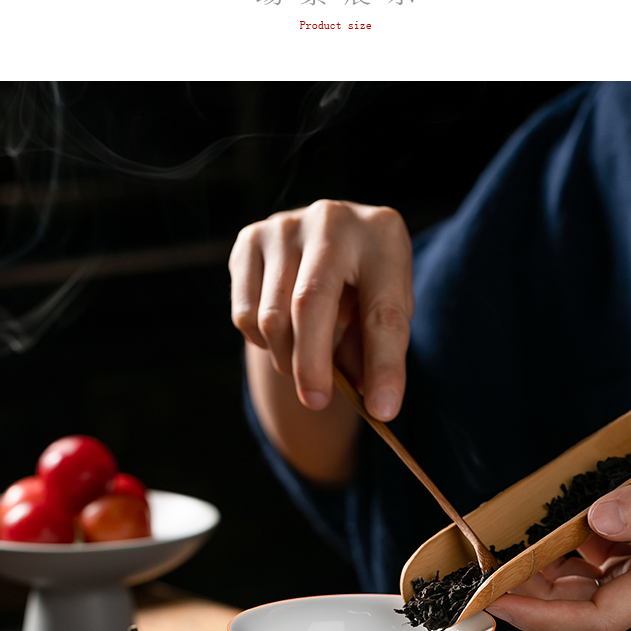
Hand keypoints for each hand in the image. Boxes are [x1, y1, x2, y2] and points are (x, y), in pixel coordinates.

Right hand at [229, 200, 412, 420]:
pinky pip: (245, 314)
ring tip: (304, 363)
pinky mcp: (249, 239)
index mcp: (383, 234)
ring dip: (286, 358)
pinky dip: (261, 341)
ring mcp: (285, 226)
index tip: (383, 411)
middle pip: (310, 304)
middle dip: (312, 364)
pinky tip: (280, 331)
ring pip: (272, 317)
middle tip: (318, 402)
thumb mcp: (386, 311)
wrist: (327, 239)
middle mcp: (332, 220)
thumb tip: (369, 400)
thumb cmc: (365, 284)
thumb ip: (376, 351)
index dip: (384, 366)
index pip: (384, 312)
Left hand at [486, 452, 630, 630]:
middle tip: (486, 573)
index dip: (542, 620)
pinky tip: (556, 531)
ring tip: (510, 549)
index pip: (596, 620)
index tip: (498, 603)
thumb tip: (597, 521)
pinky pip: (602, 566)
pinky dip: (571, 553)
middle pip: (581, 609)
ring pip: (587, 588)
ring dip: (546, 574)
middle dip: (530, 596)